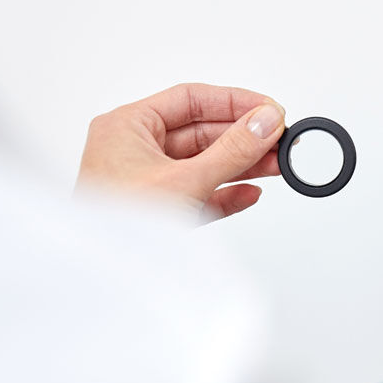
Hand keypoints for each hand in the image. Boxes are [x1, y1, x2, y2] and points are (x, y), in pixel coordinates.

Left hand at [77, 83, 285, 219]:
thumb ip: (232, 151)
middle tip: (280, 140)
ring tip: (276, 166)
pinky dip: (226, 194)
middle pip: (202, 133)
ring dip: (242, 166)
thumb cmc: (118, 227)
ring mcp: (148, 183)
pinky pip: (201, 196)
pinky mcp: (161, 213)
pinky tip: (251, 193)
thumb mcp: (185, 181)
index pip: (190, 100)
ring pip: (205, 165)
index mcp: (127, 128)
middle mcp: (136, 151)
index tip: (270, 110)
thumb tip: (265, 122)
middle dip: (244, 138)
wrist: (101, 283)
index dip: (234, 102)